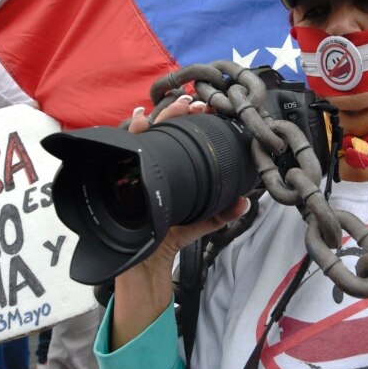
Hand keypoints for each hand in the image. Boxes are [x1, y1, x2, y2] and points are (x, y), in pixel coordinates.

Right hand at [128, 94, 247, 256]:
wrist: (145, 264)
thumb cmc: (167, 238)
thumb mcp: (198, 222)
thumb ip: (221, 214)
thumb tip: (244, 202)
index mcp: (169, 171)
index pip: (177, 139)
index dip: (188, 121)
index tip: (203, 109)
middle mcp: (151, 168)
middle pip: (160, 131)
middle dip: (174, 112)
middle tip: (191, 104)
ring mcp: (135, 172)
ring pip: (144, 136)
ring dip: (159, 116)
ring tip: (172, 106)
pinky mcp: (123, 180)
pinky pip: (124, 153)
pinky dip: (131, 134)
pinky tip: (138, 121)